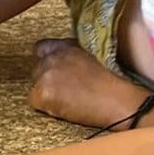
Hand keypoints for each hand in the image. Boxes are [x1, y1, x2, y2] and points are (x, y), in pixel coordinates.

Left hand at [29, 38, 151, 128]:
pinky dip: (47, 107)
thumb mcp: (93, 57)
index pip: (41, 48)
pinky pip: (35, 101)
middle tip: (67, 91)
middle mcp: (54, 56)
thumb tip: (62, 63)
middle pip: (38, 69)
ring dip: (48, 94)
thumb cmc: (113, 83)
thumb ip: (73, 55)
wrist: (118, 101)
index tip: (55, 72)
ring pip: (36, 86)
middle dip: (48, 79)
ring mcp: (47, 73)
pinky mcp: (44, 92)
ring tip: (69, 101)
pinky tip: (65, 108)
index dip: (47, 61)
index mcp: (67, 45)